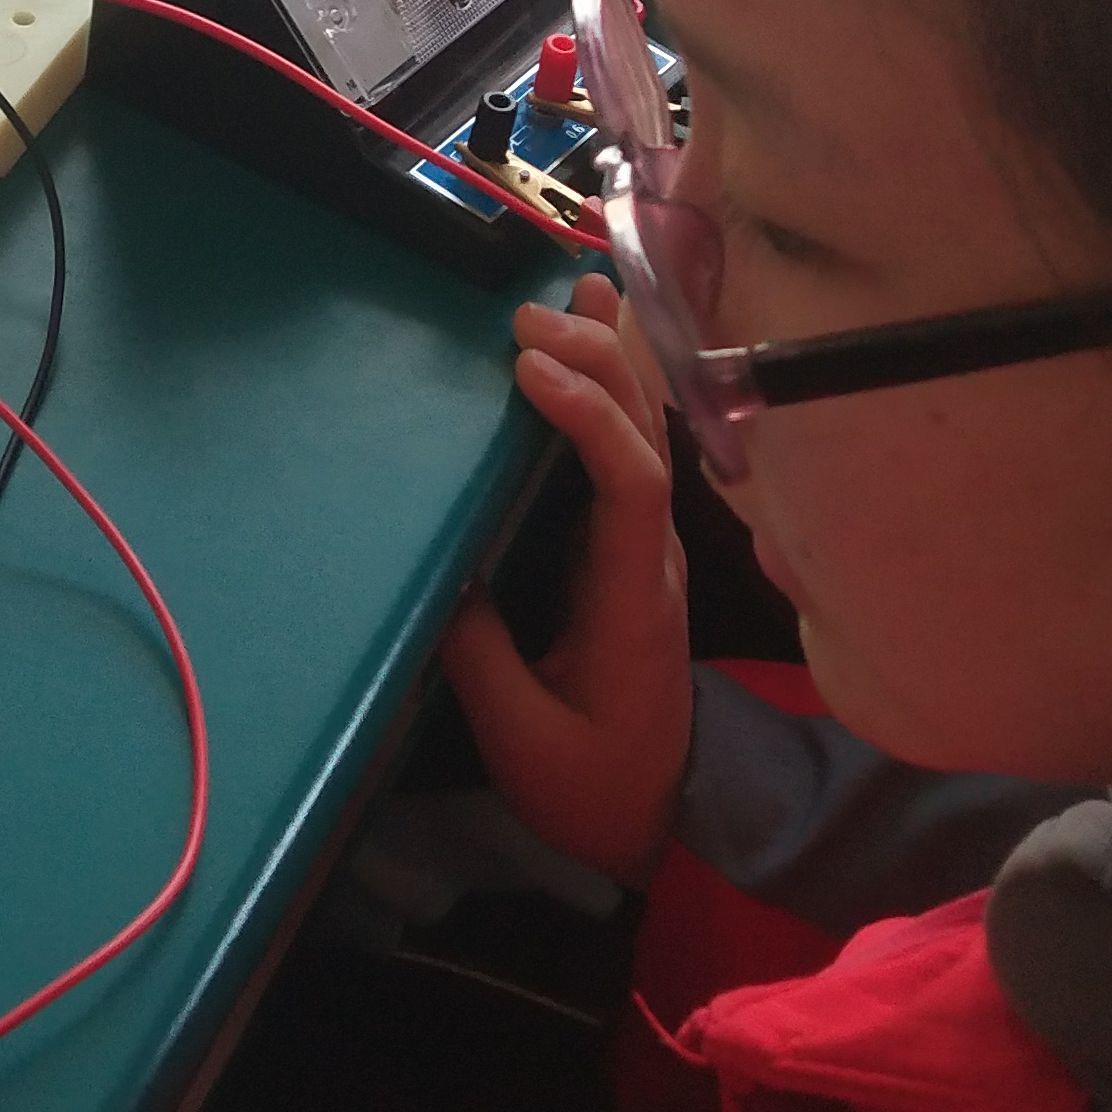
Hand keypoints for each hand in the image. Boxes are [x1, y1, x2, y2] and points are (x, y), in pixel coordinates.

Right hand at [436, 279, 691, 886]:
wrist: (664, 821)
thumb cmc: (595, 786)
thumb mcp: (526, 741)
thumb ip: (483, 656)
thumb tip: (447, 566)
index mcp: (633, 599)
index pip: (629, 486)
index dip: (586, 418)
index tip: (526, 371)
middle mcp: (653, 558)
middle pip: (647, 437)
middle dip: (596, 363)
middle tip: (528, 313)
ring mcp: (648, 549)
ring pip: (647, 433)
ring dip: (611, 360)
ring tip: (574, 291)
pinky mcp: (629, 550)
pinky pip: (629, 451)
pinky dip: (612, 389)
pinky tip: (596, 344)